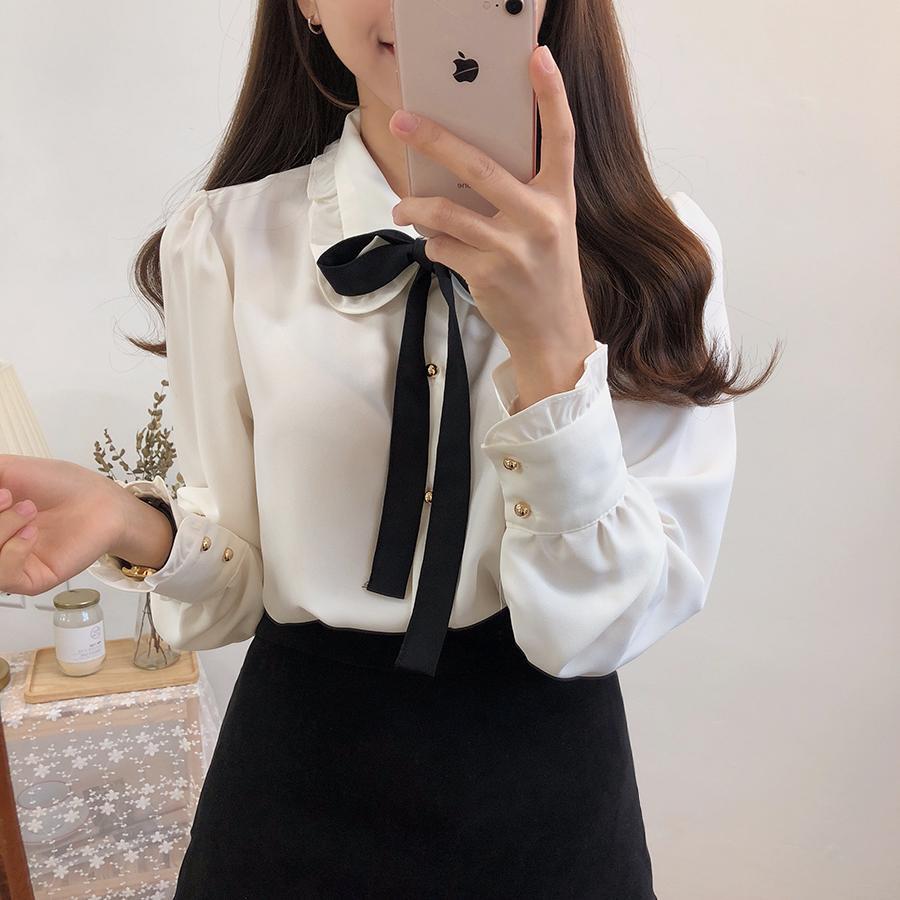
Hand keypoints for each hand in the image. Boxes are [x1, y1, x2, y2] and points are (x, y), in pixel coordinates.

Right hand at [0, 455, 126, 596]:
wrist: (100, 498)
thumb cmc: (60, 485)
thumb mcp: (7, 471)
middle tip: (6, 495)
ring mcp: (8, 564)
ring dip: (0, 528)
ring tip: (26, 509)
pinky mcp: (30, 579)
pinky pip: (4, 575)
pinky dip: (13, 548)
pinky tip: (31, 531)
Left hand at [389, 44, 594, 360]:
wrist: (553, 333)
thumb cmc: (546, 274)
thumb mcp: (549, 228)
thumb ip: (519, 197)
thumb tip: (458, 173)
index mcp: (558, 199)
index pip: (562, 138)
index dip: (552, 95)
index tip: (537, 57)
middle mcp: (540, 218)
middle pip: (479, 166)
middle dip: (434, 140)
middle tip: (402, 122)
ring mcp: (512, 248)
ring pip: (445, 214)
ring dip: (414, 209)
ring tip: (403, 210)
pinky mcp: (487, 274)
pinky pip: (442, 248)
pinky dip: (434, 246)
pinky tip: (441, 251)